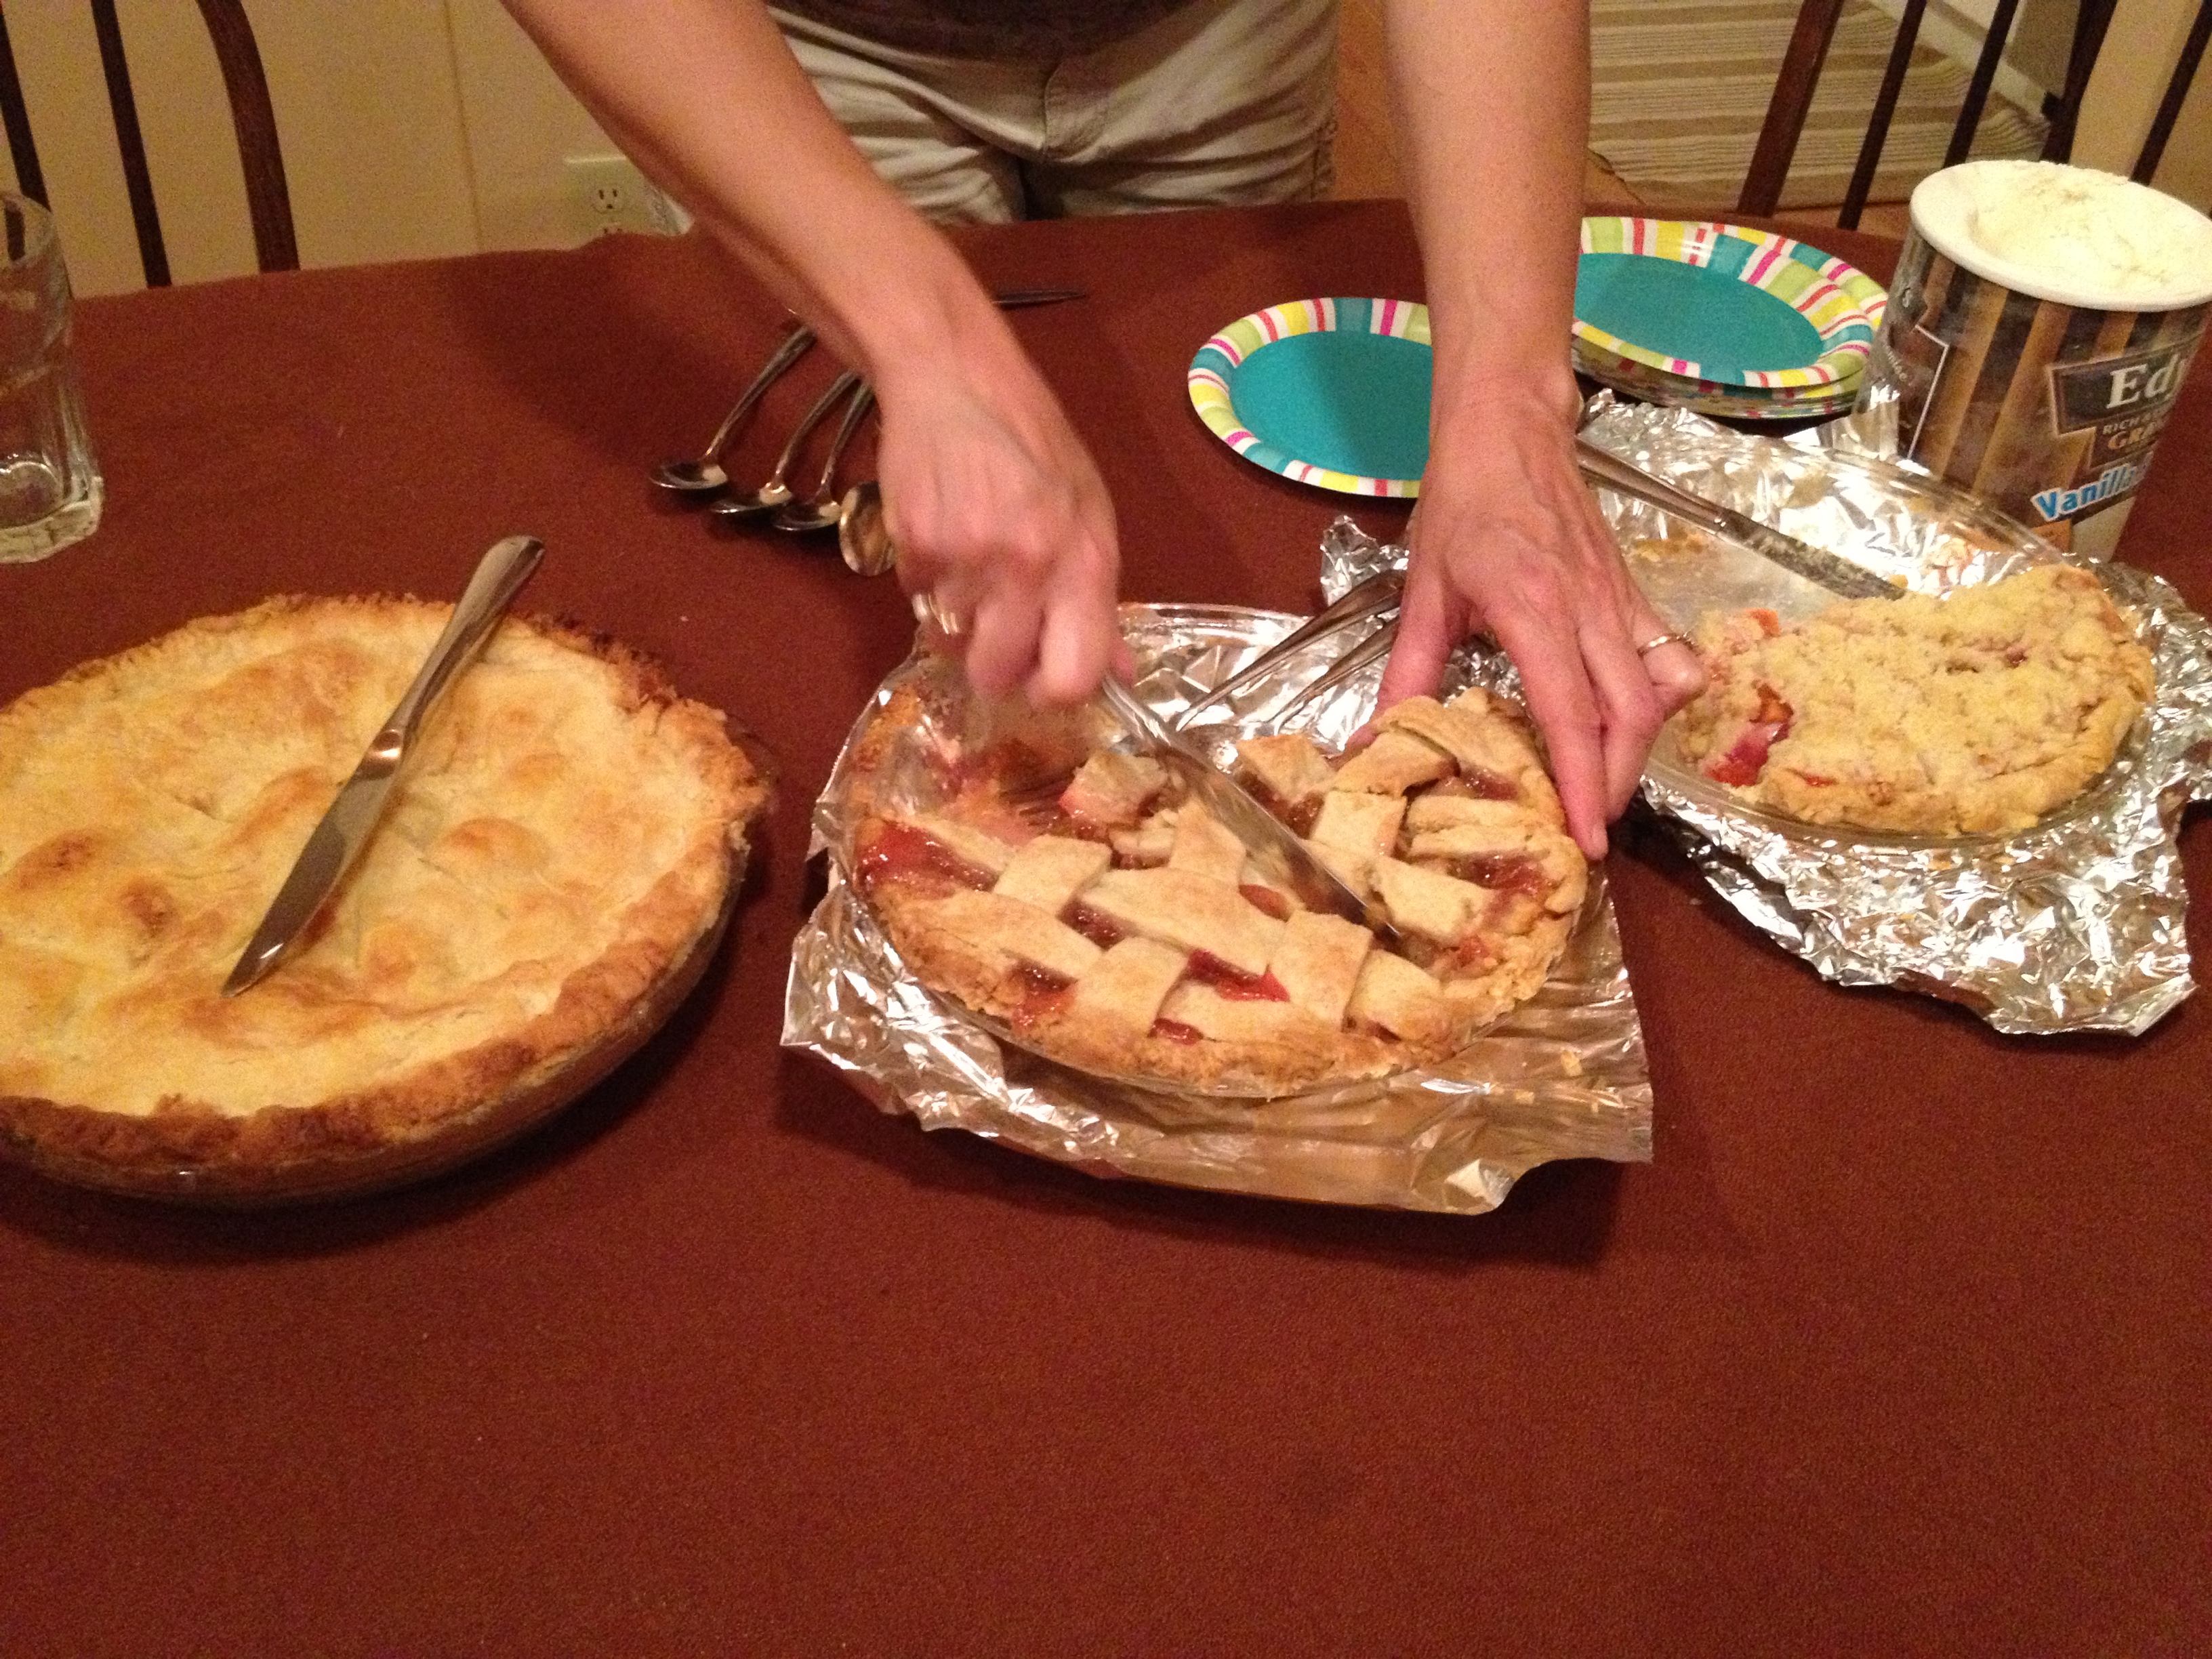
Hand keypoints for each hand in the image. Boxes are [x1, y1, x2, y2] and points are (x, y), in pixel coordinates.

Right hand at [875, 349, 1127, 706]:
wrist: (956, 378)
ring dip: (958, 618)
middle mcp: (1027, 566)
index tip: (1040, 680)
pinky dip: (927, 581)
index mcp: (1083, 561)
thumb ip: (1100, 597)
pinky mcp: (914, 543)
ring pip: (950, 640)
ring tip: (970, 562)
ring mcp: (965, 557)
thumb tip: (1119, 672)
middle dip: (993, 667)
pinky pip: (917, 599)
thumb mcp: (1090, 511)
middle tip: (995, 633)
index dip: (1052, 692)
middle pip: (997, 675)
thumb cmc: (1033, 443)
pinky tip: (943, 534)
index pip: (1072, 676)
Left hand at [1375, 392, 1703, 859]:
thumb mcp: (1424, 590)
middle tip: (1591, 826)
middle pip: (1632, 717)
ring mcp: (1620, 600)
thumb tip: (1376, 740)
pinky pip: (1670, 657)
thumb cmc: (1464, 502)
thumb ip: (1408, 672)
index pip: (1572, 715)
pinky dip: (1662, 700)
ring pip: (1660, 691)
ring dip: (1642, 749)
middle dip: (1618, 783)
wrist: (1510, 427)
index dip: (1583, 784)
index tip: (1587, 839)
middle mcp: (1590, 610)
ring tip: (1607, 785)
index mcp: (1534, 611)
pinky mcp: (1633, 592)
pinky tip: (1629, 720)